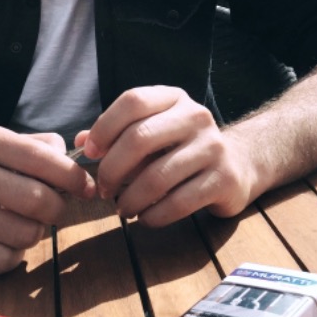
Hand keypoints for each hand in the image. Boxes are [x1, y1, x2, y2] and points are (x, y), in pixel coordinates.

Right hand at [0, 125, 95, 273]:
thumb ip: (39, 147)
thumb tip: (75, 165)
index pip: (44, 159)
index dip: (74, 177)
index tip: (86, 188)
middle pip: (40, 201)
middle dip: (59, 209)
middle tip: (55, 209)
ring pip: (26, 234)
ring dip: (36, 233)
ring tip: (24, 223)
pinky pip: (5, 260)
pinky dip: (15, 255)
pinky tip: (5, 241)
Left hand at [76, 86, 252, 225]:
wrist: (238, 164)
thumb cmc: (182, 148)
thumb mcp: (153, 132)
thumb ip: (116, 135)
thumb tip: (78, 143)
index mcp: (174, 98)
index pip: (133, 101)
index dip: (104, 128)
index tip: (90, 154)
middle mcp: (196, 117)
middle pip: (141, 138)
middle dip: (112, 169)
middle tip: (102, 189)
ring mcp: (213, 147)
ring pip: (157, 177)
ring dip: (130, 199)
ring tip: (122, 208)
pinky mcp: (223, 179)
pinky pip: (178, 203)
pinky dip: (153, 216)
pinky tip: (145, 218)